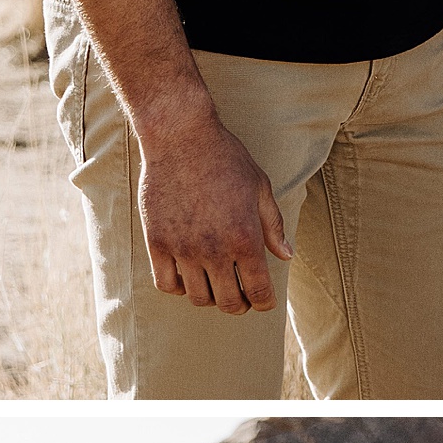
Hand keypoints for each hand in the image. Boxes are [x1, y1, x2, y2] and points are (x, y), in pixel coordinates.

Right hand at [137, 104, 293, 309]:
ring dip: (209, 297)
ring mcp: (183, 248)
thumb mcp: (260, 188)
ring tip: (214, 283)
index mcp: (246, 239)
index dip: (264, 303)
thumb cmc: (226, 159)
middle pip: (229, 303)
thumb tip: (286, 256)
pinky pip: (166, 284)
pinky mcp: (157, 242)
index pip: (259, 293)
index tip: (263, 301)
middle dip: (239, 305)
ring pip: (197, 298)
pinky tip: (186, 275)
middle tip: (240, 296)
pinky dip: (178, 287)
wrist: (180, 137)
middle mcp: (214, 250)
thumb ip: (274, 227)